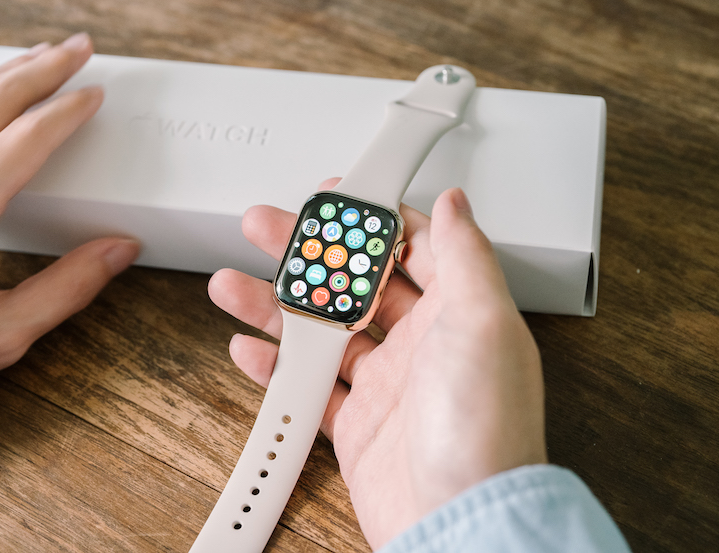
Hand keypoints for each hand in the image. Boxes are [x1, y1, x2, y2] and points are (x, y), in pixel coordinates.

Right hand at [208, 185, 545, 549]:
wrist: (459, 523)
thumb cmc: (485, 431)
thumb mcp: (484, 324)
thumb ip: (466, 256)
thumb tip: (454, 203)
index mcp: (456, 313)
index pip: (408, 247)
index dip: (367, 218)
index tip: (331, 198)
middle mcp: (422, 345)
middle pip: (352, 284)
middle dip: (305, 254)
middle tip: (264, 229)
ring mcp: (386, 385)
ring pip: (319, 331)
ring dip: (275, 306)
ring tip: (234, 283)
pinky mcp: (357, 425)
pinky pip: (307, 385)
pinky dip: (274, 367)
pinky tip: (247, 348)